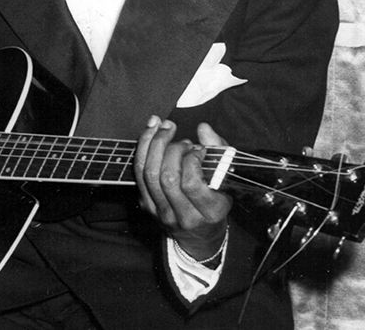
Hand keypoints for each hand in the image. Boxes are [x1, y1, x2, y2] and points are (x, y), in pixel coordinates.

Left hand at [134, 116, 232, 260]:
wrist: (199, 235)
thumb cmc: (216, 201)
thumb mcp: (226, 179)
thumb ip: (219, 150)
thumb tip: (203, 128)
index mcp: (209, 212)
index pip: (191, 184)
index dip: (192, 160)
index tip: (199, 150)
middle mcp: (183, 216)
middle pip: (167, 177)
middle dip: (172, 149)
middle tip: (183, 139)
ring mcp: (162, 213)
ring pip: (149, 174)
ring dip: (155, 144)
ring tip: (166, 129)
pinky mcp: (146, 206)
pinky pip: (138, 174)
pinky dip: (143, 149)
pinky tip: (151, 132)